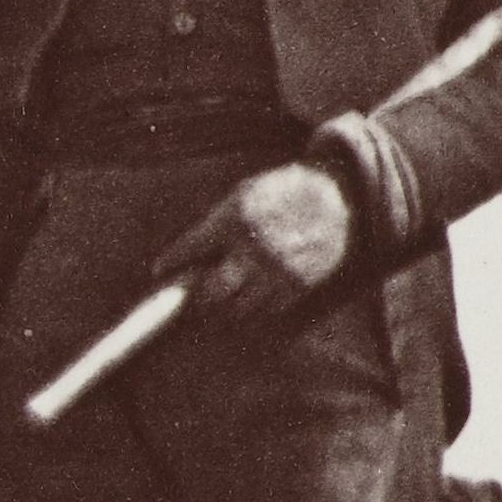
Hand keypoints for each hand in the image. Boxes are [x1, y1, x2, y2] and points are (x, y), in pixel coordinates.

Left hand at [148, 161, 360, 325]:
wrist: (340, 198)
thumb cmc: (285, 191)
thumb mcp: (244, 195)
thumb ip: (216, 224)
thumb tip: (188, 259)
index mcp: (235, 220)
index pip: (189, 251)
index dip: (171, 263)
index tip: (160, 271)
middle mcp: (254, 250)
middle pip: (211, 292)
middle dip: (196, 295)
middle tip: (190, 295)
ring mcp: (278, 271)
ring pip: (238, 308)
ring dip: (223, 307)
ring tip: (216, 302)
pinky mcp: (298, 285)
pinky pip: (267, 310)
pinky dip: (254, 307)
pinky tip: (248, 297)